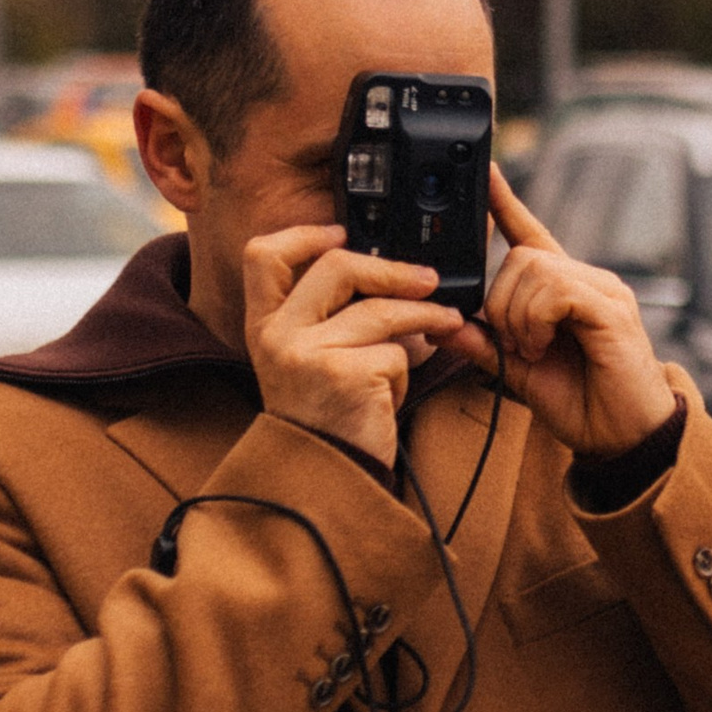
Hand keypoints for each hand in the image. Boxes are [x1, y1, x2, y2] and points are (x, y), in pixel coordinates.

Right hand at [245, 227, 467, 467]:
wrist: (324, 480)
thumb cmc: (327, 419)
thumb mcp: (312, 361)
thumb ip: (333, 318)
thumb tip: (392, 275)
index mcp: (263, 326)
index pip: (263, 255)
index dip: (303, 235)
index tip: (340, 232)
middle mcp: (277, 335)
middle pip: (336, 267)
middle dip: (392, 269)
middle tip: (428, 280)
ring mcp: (306, 353)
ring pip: (380, 311)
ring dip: (424, 316)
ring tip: (448, 323)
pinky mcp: (343, 374)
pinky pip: (394, 354)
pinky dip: (405, 373)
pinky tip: (393, 393)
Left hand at [455, 164, 677, 455]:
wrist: (623, 439)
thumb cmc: (582, 404)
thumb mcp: (518, 372)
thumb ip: (484, 344)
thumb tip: (442, 322)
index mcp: (564, 291)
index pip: (531, 234)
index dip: (505, 204)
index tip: (485, 174)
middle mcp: (587, 281)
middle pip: (521, 256)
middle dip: (501, 302)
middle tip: (516, 344)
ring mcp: (603, 291)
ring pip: (534, 270)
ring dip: (518, 316)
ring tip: (533, 351)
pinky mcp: (611, 309)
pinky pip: (556, 292)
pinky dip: (537, 321)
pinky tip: (544, 348)